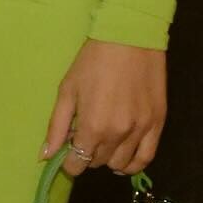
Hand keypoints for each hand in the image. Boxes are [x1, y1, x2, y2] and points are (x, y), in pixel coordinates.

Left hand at [41, 39, 165, 176]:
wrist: (130, 38)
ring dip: (108, 159)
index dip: (69, 162)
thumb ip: (56, 126)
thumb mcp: (68, 89)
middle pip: (97, 163)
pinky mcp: (157, 124)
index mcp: (92, 127)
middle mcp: (117, 135)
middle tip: (84, 137)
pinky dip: (133, 164)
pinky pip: (146, 158)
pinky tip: (123, 158)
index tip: (67, 153)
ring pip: (121, 164)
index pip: (77, 163)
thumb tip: (45, 156)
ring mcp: (140, 131)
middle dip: (87, 155)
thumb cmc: (93, 61)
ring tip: (102, 143)